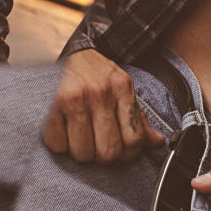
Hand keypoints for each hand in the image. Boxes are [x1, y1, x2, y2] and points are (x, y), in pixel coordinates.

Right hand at [42, 48, 164, 164]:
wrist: (72, 53)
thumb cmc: (99, 76)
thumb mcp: (124, 90)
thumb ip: (139, 119)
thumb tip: (158, 143)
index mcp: (123, 89)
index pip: (134, 139)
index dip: (129, 154)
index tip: (122, 151)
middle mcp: (100, 93)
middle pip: (108, 151)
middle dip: (104, 157)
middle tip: (99, 146)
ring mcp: (75, 98)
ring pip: (83, 153)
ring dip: (82, 153)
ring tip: (82, 138)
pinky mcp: (52, 104)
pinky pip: (57, 144)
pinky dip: (61, 145)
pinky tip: (65, 132)